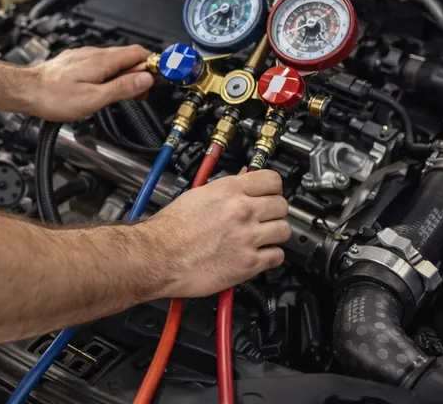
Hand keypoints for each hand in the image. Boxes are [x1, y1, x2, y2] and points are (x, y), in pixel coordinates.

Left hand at [22, 45, 154, 121]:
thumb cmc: (53, 96)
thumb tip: (145, 79)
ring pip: (115, 61)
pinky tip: (107, 89)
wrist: (26, 91)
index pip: (139, 53)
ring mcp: (84, 57)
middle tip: (143, 92)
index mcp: (102, 60)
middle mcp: (94, 54)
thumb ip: (122, 88)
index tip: (163, 75)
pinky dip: (111, 75)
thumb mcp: (94, 99)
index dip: (154, 64)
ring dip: (125, 75)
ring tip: (125, 95)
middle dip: (141, 73)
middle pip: (128, 57)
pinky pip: (102, 65)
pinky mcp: (76, 63)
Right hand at [145, 170, 290, 298]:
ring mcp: (248, 237)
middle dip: (275, 210)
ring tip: (263, 236)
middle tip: (266, 216)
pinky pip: (277, 256)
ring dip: (275, 233)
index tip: (270, 192)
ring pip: (284, 230)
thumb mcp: (196, 195)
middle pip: (282, 205)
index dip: (272, 187)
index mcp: (229, 190)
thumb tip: (241, 183)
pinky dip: (271, 256)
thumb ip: (224, 190)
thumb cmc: (169, 229)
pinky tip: (258, 254)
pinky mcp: (249, 263)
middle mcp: (242, 211)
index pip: (272, 180)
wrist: (158, 256)